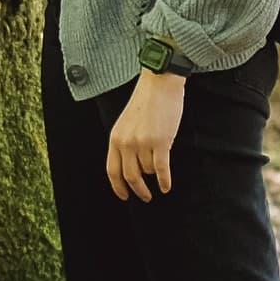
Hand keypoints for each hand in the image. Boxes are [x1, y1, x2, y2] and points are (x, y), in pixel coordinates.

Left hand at [106, 70, 182, 199]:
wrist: (160, 83)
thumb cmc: (146, 101)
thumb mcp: (126, 123)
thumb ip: (125, 143)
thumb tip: (131, 167)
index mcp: (115, 137)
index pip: (112, 171)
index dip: (118, 187)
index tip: (124, 196)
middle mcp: (126, 143)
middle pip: (130, 176)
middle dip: (138, 190)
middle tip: (145, 197)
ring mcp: (143, 143)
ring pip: (148, 171)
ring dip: (154, 175)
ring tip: (159, 170)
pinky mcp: (160, 142)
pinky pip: (161, 170)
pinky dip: (164, 181)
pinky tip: (166, 186)